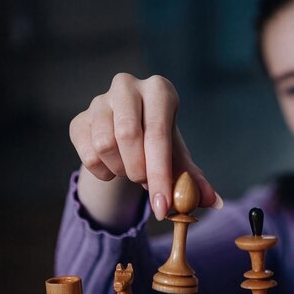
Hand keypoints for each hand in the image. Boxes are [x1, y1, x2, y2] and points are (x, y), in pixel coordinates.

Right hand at [70, 73, 219, 221]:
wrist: (127, 138)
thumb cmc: (160, 144)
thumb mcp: (179, 159)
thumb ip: (195, 180)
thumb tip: (215, 202)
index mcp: (160, 90)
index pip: (158, 133)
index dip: (160, 174)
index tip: (163, 206)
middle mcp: (127, 86)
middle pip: (128, 135)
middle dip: (139, 171)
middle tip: (147, 184)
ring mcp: (99, 101)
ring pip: (104, 145)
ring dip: (121, 171)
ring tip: (133, 170)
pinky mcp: (79, 120)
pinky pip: (88, 156)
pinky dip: (104, 173)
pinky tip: (114, 168)